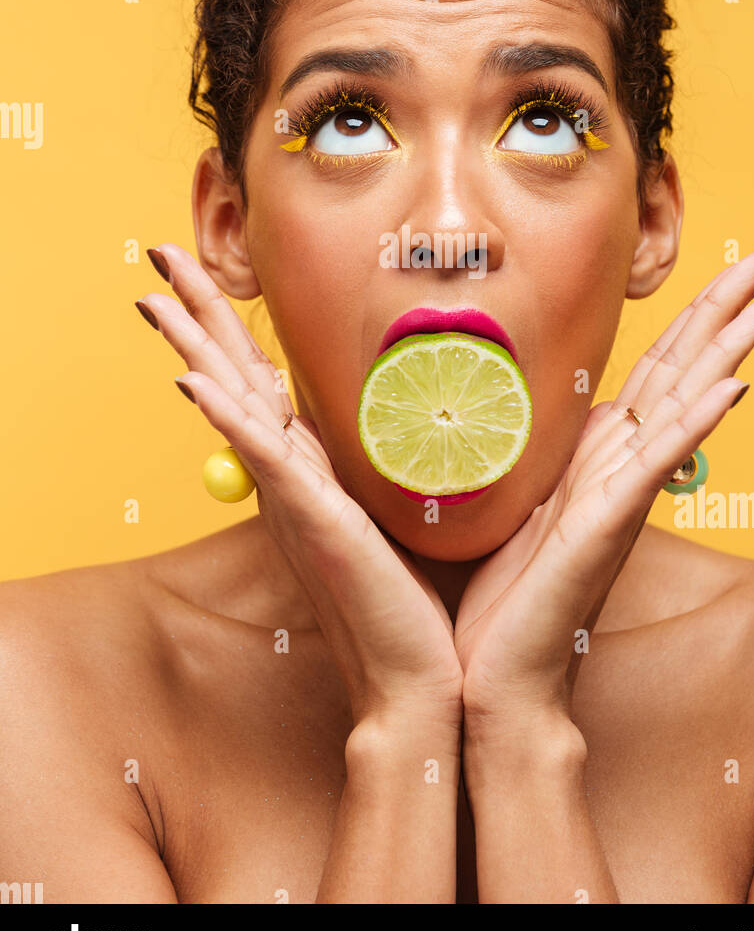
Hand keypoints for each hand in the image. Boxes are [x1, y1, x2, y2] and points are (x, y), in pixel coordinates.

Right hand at [134, 243, 463, 729]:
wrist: (421, 679)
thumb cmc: (414, 600)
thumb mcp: (396, 510)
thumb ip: (381, 461)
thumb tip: (406, 412)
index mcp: (308, 470)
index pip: (260, 379)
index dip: (229, 325)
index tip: (204, 272)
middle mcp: (288, 478)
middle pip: (233, 375)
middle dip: (197, 311)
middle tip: (158, 251)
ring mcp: (294, 499)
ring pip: (234, 404)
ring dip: (193, 346)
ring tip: (155, 295)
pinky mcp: (313, 522)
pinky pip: (263, 459)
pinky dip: (225, 416)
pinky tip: (192, 381)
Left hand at [453, 249, 753, 739]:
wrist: (494, 676)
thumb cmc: (498, 595)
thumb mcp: (509, 497)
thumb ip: (528, 448)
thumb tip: (510, 395)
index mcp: (597, 455)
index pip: (655, 369)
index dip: (692, 318)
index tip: (728, 268)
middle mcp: (620, 468)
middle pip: (682, 372)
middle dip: (725, 312)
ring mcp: (621, 496)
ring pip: (682, 407)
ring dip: (726, 352)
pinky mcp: (607, 527)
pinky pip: (657, 465)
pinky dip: (695, 423)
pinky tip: (731, 387)